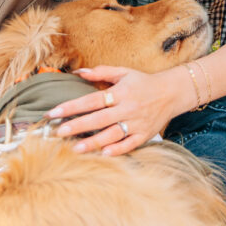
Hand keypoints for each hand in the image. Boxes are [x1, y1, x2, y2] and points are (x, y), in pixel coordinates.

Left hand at [46, 64, 190, 156]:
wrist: (171, 92)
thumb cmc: (143, 82)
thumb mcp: (123, 72)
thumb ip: (101, 72)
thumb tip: (78, 72)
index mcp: (120, 92)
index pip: (91, 100)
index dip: (72, 106)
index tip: (54, 112)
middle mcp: (127, 108)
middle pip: (98, 119)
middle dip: (76, 126)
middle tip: (58, 132)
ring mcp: (136, 123)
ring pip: (111, 135)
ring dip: (92, 142)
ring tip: (74, 148)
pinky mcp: (144, 135)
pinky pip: (129, 145)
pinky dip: (117, 150)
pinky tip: (103, 154)